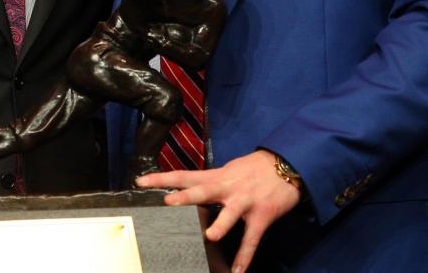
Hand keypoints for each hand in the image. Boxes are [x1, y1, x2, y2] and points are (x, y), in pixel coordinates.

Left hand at [136, 150, 301, 272]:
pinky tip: (237, 271)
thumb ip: (211, 181)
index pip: (185, 175)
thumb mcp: (229, 170)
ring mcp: (245, 202)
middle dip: (186, 197)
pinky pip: (252, 238)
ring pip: (230, 214)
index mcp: (217, 176)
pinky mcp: (261, 215)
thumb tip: (191, 190)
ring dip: (221, 224)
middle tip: (168, 202)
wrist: (287, 165)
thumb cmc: (254, 169)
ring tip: (210, 236)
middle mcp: (228, 188)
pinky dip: (245, 256)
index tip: (140, 182)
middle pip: (203, 191)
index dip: (162, 178)